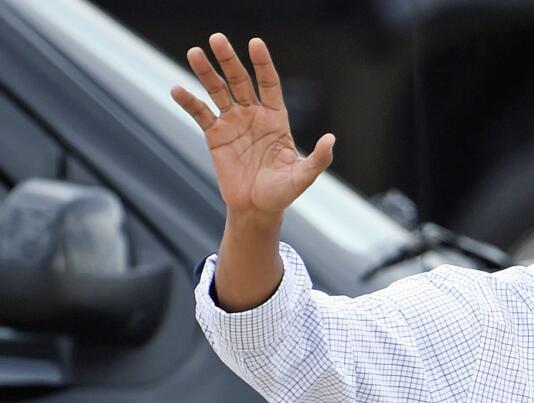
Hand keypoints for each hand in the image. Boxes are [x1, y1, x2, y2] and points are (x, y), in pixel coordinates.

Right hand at [170, 33, 333, 222]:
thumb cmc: (283, 192)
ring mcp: (233, 123)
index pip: (269, 84)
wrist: (257, 209)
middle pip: (240, 81)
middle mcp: (253, 115)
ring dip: (206, 72)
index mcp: (276, 119)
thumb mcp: (303, 176)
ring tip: (195, 52)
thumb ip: (318, 159)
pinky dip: (189, 101)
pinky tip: (177, 89)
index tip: (255, 44)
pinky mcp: (215, 136)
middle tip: (218, 39)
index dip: (263, 64)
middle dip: (230, 60)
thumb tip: (331, 139)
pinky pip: (201, 114)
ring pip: (218, 91)